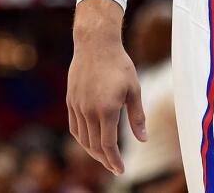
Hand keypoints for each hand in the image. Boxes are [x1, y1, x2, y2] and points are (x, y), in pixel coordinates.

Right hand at [67, 0, 146, 175]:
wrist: (95, 44)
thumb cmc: (119, 65)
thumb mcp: (134, 89)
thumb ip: (137, 117)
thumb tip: (143, 140)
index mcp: (107, 109)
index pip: (108, 145)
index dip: (114, 160)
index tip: (120, 170)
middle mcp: (89, 110)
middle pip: (94, 145)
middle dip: (105, 160)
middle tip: (114, 168)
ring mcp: (77, 105)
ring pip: (82, 138)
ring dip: (92, 152)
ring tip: (104, 157)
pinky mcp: (71, 100)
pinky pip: (74, 127)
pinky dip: (82, 138)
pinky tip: (90, 141)